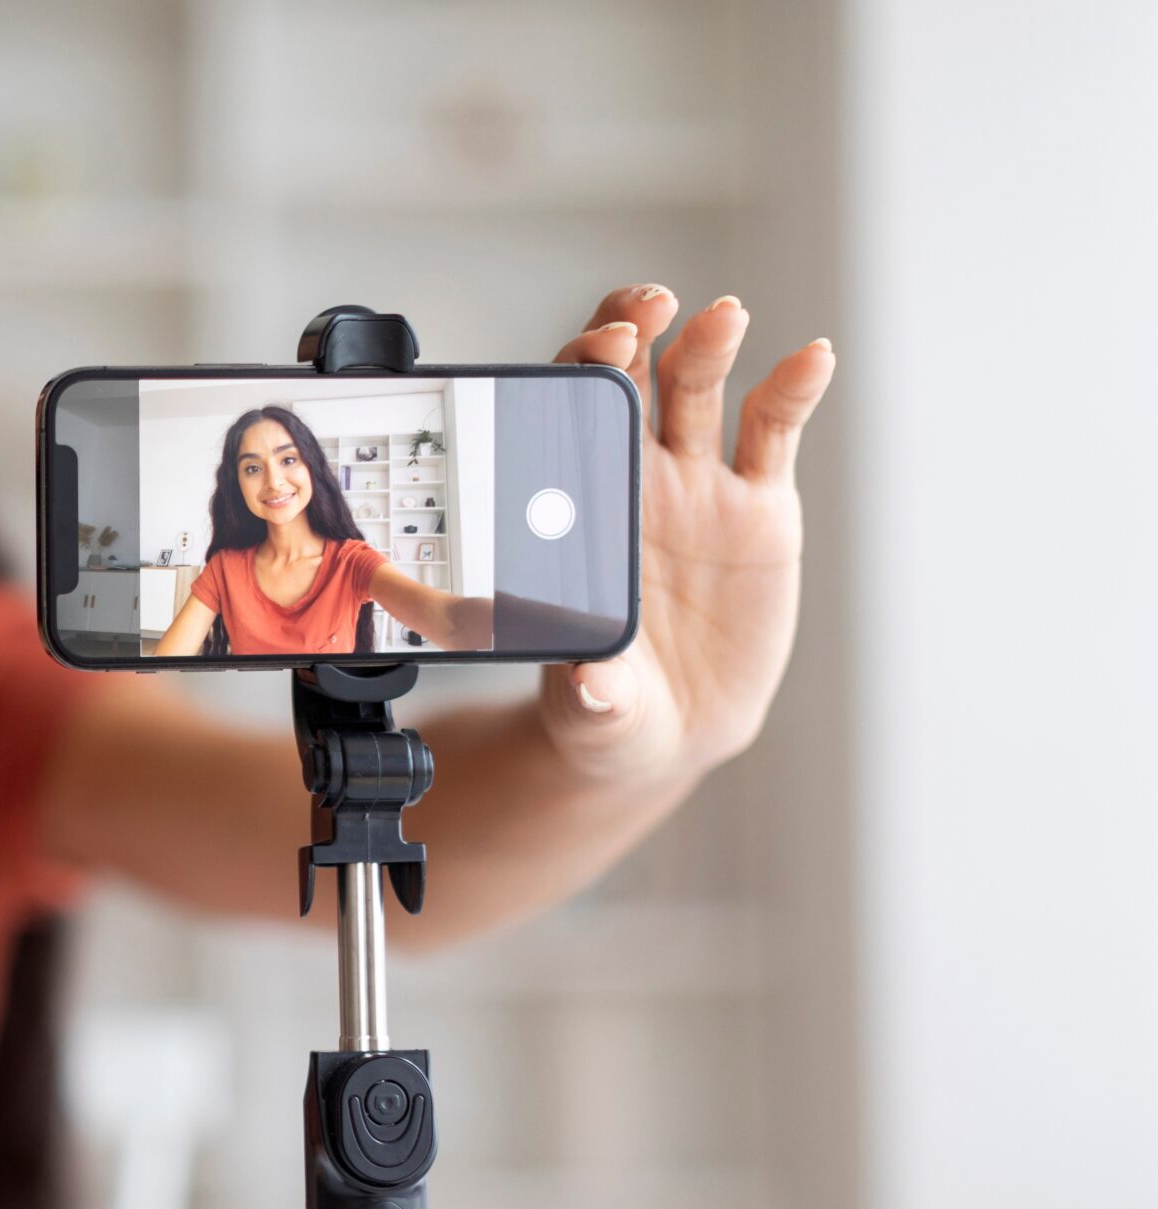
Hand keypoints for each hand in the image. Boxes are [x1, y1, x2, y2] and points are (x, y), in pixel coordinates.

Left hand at [537, 286, 835, 785]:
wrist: (670, 730)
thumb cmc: (606, 708)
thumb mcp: (592, 710)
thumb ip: (593, 692)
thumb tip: (591, 685)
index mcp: (575, 508)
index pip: (565, 416)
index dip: (580, 373)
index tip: (599, 352)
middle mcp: (634, 480)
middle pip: (629, 379)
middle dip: (635, 330)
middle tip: (650, 308)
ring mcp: (698, 488)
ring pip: (699, 390)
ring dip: (708, 344)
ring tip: (724, 317)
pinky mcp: (760, 508)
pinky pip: (774, 431)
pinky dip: (794, 387)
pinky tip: (812, 357)